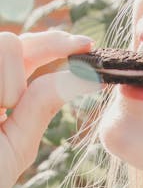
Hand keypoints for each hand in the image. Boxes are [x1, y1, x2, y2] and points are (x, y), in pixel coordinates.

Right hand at [0, 30, 101, 187]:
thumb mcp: (18, 143)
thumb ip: (42, 106)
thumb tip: (86, 77)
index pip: (28, 52)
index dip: (57, 43)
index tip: (88, 44)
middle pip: (13, 43)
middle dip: (20, 72)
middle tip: (8, 104)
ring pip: (7, 44)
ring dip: (7, 83)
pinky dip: (0, 85)